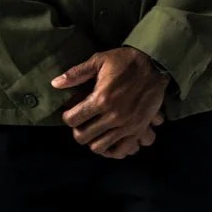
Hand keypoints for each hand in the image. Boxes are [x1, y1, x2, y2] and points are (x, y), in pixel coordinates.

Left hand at [50, 47, 168, 157]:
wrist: (156, 66)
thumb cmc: (125, 61)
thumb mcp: (100, 60)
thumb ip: (77, 73)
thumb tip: (55, 83)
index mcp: (100, 99)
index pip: (72, 120)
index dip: (67, 117)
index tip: (70, 113)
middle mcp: (112, 117)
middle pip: (83, 137)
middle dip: (78, 130)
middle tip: (81, 123)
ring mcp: (126, 126)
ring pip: (100, 148)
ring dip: (93, 141)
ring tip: (94, 131)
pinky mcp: (138, 131)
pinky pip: (121, 151)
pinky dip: (112, 150)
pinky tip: (108, 140)